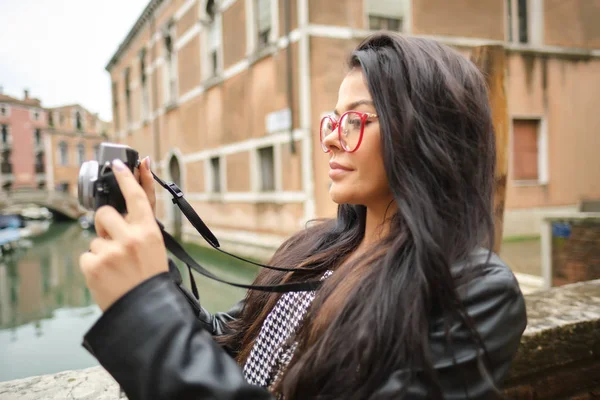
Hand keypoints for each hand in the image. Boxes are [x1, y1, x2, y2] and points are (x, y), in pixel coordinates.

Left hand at [79, 159, 167, 310]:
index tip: (117, 163)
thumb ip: (141, 224)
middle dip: (105, 224)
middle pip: (105, 214)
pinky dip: (94, 266)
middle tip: (115, 242)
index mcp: (149, 231)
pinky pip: (87, 255)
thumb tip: (129, 204)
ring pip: (95, 238)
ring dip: (102, 250)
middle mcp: (130, 238)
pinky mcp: (94, 265)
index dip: (127, 177)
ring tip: (116, 267)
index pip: (137, 197)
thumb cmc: (150, 278)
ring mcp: (111, 251)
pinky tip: (107, 276)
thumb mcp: (154, 247)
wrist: (145, 310)